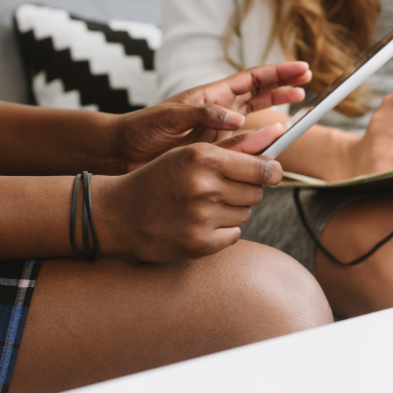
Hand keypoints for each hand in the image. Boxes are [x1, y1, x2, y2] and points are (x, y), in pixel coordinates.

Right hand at [99, 123, 285, 261]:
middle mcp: (204, 186)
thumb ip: (232, 151)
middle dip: (246, 191)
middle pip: (256, 193)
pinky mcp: (198, 244)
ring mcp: (201, 217)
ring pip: (245, 214)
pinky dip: (222, 231)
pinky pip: (233, 235)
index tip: (273, 172)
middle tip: (222, 190)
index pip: (262, 168)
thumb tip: (275, 148)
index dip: (272, 171)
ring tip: (204, 206)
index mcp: (203, 157)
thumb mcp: (188, 155)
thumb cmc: (157, 179)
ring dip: (232, 211)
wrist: (117, 212)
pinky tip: (198, 224)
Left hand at [114, 62, 310, 171]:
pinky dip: (262, 141)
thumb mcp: (170, 117)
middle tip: (307, 83)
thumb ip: (203, 114)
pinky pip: (245, 144)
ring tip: (299, 105)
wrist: (123, 154)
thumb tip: (239, 116)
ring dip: (277, 111)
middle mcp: (218, 111)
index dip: (278, 73)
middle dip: (283, 86)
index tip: (302, 69)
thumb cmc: (141, 130)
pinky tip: (274, 142)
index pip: (252, 79)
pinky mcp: (215, 151)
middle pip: (259, 93)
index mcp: (210, 96)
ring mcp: (218, 131)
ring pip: (256, 117)